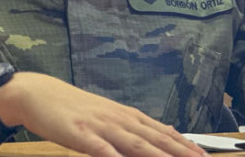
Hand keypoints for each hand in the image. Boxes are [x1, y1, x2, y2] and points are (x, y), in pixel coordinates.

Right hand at [1, 73, 207, 156]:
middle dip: (180, 151)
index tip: (203, 155)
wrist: (40, 94)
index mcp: (127, 116)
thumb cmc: (75, 109)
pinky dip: (114, 156)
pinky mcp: (80, 133)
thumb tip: (163, 131)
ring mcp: (101, 126)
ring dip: (158, 154)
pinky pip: (100, 148)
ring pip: (135, 143)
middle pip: (155, 138)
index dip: (184, 144)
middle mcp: (119, 119)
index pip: (162, 131)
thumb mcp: (108, 116)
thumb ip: (134, 127)